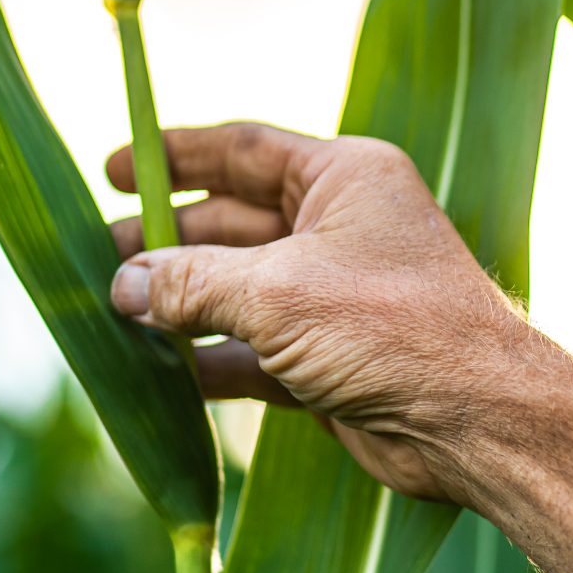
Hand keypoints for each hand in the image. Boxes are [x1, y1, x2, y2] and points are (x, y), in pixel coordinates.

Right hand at [107, 122, 525, 500]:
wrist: (475, 422)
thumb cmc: (392, 329)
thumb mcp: (277, 294)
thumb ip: (191, 284)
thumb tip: (122, 285)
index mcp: (344, 178)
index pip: (244, 150)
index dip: (176, 156)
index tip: (111, 170)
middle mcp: (342, 228)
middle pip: (233, 223)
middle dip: (165, 241)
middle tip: (97, 256)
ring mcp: (335, 297)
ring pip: (238, 291)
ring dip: (180, 304)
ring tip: (113, 314)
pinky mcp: (330, 361)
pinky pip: (254, 352)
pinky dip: (209, 360)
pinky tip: (160, 372)